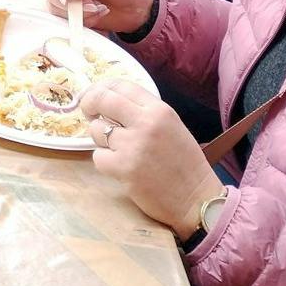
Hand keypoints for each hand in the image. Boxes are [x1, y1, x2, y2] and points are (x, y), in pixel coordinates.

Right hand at [39, 0, 154, 33]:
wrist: (139, 8)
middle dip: (69, 3)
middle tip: (93, 6)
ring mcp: (68, 0)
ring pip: (55, 9)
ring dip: (79, 14)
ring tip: (101, 9)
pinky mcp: (73, 17)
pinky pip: (66, 23)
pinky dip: (83, 23)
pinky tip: (99, 16)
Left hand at [80, 80, 223, 240]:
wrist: (197, 200)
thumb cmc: (184, 164)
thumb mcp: (171, 126)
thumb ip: (144, 113)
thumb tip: (107, 101)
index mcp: (160, 110)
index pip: (122, 85)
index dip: (103, 88)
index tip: (95, 95)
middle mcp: (146, 123)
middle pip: (102, 100)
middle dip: (89, 104)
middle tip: (89, 112)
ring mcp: (134, 145)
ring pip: (97, 130)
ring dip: (101, 139)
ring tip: (117, 148)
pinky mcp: (124, 168)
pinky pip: (98, 156)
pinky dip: (105, 162)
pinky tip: (119, 167)